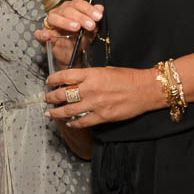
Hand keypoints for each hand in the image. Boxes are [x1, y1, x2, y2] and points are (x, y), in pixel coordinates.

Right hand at [34, 0, 103, 67]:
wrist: (74, 55)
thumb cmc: (81, 38)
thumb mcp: (91, 29)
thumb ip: (95, 19)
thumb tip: (100, 8)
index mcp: (70, 8)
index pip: (78, 4)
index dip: (88, 9)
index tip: (98, 17)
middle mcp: (59, 13)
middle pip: (67, 10)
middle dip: (80, 17)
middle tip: (91, 25)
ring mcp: (50, 24)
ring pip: (54, 18)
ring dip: (65, 22)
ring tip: (76, 28)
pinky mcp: (43, 36)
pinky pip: (39, 34)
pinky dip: (42, 34)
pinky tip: (48, 35)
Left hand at [45, 65, 160, 127]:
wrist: (146, 89)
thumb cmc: (128, 77)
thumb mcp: (105, 70)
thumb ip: (90, 76)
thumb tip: (76, 80)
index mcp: (90, 74)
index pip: (64, 76)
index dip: (53, 79)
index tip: (49, 81)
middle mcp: (89, 89)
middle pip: (62, 94)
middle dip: (51, 97)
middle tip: (47, 98)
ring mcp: (95, 104)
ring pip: (68, 110)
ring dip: (56, 112)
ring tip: (49, 113)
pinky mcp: (102, 116)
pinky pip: (83, 122)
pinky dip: (74, 123)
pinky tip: (69, 123)